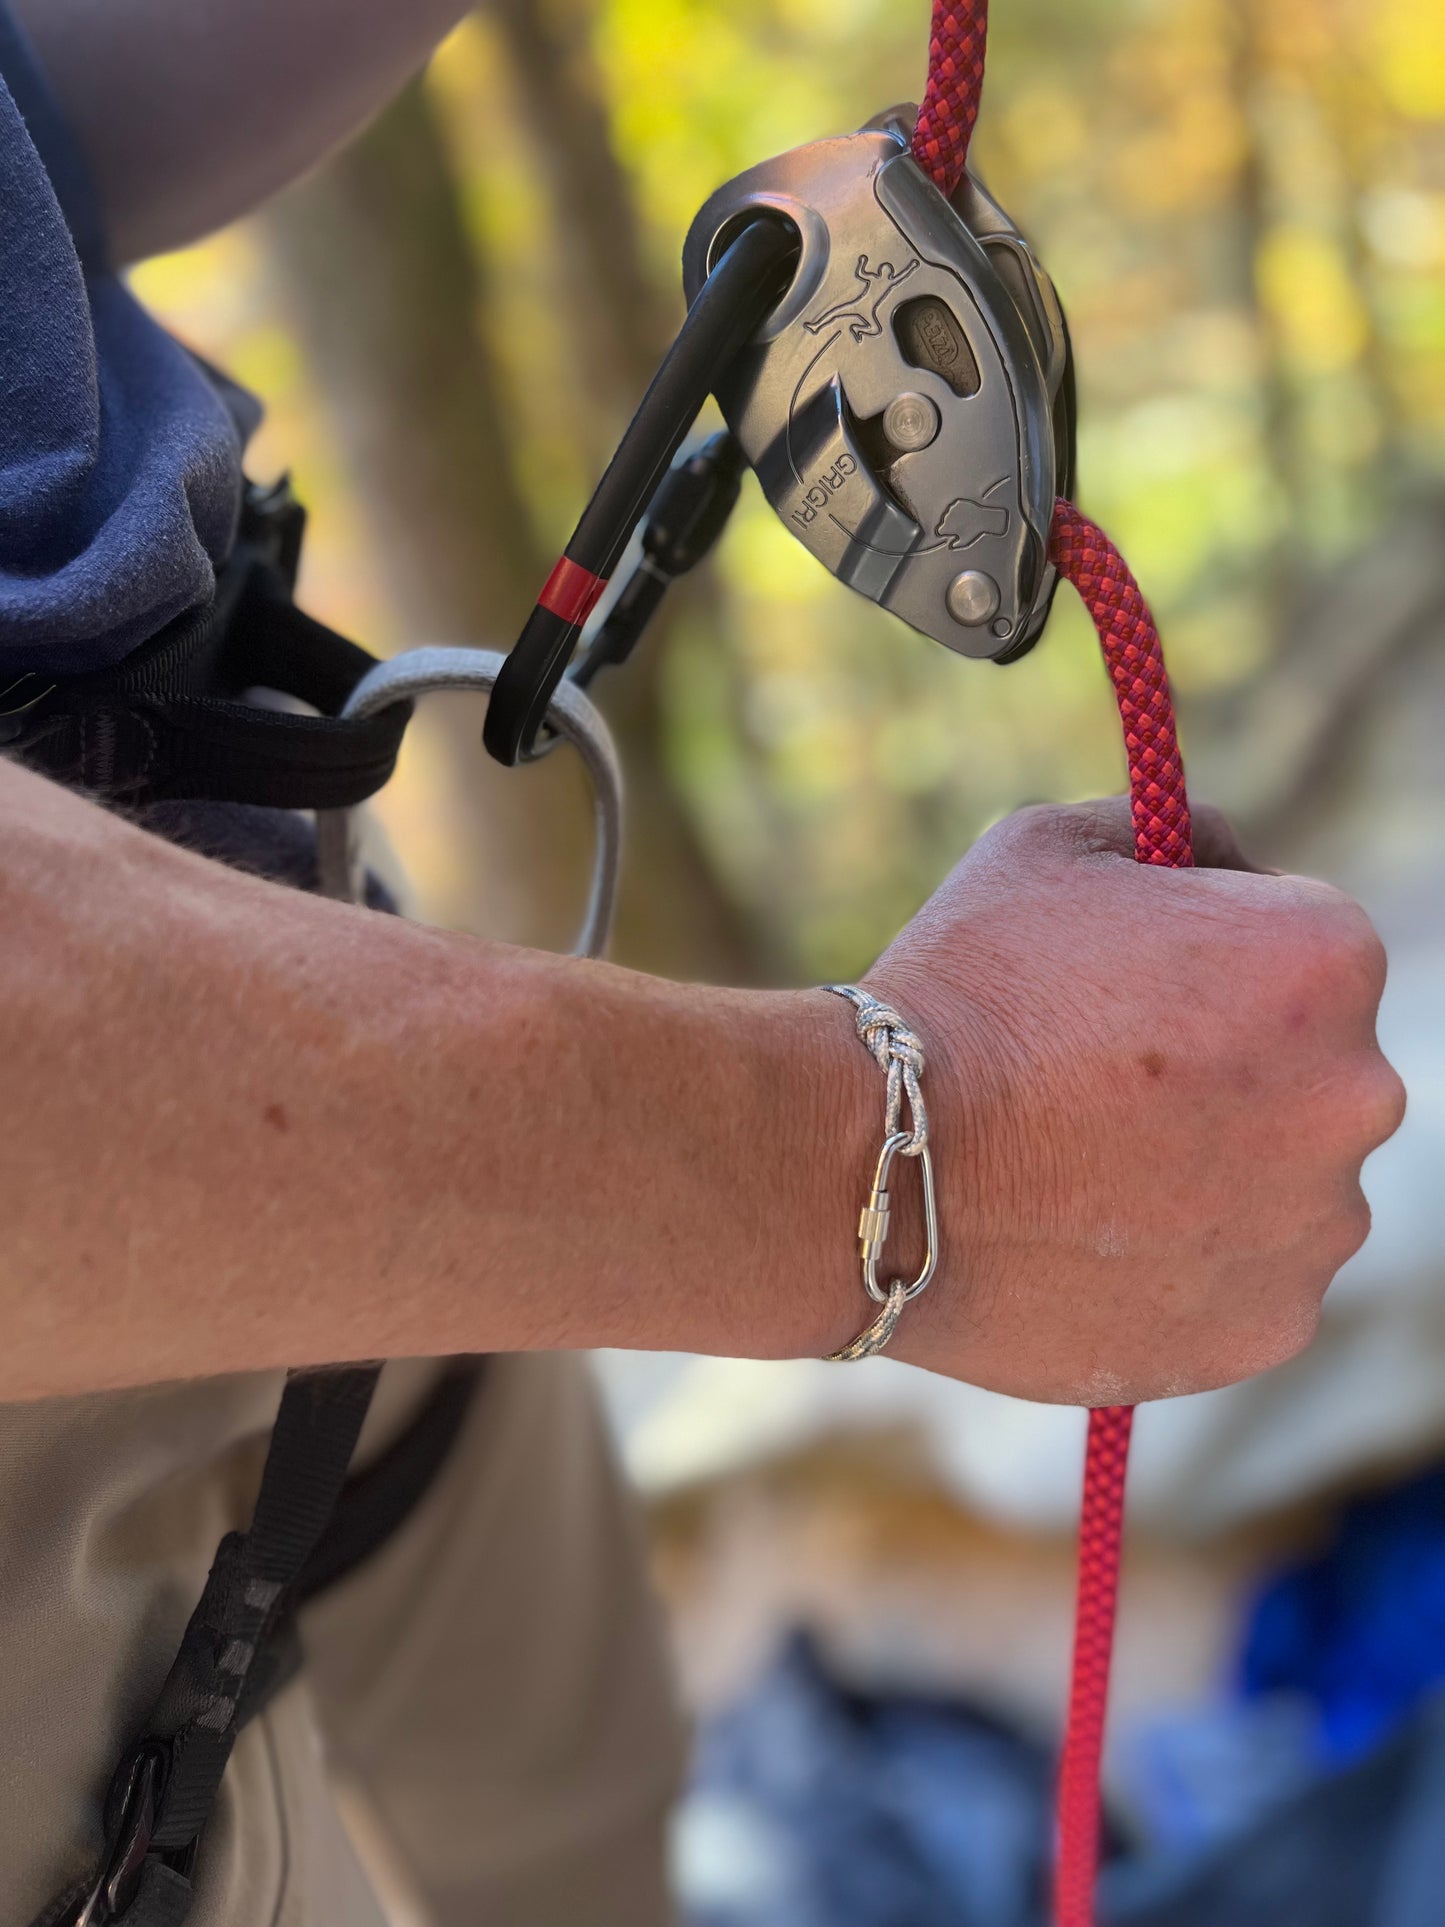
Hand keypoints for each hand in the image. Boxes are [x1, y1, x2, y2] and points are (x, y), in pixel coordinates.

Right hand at [860, 798, 1404, 1404]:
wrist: (877, 1163)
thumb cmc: (961, 992)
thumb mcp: (1052, 847)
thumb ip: (1171, 837)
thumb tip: (1218, 857)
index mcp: (1326, 955)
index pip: (1310, 946)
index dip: (1218, 957)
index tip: (1140, 986)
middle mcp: (1357, 1092)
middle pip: (1312, 1070)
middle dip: (1232, 1069)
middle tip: (1106, 1080)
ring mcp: (1319, 1223)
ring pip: (1286, 1182)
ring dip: (1213, 1169)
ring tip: (1083, 1165)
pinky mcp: (1269, 1327)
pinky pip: (1247, 1278)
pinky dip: (1188, 1263)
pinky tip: (1092, 1234)